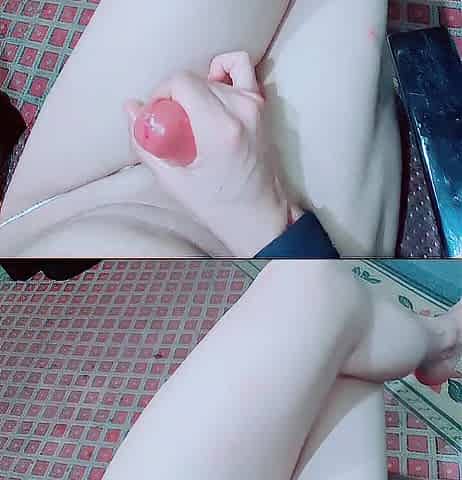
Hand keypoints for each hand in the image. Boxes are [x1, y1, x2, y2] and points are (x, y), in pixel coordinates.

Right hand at [125, 51, 293, 256]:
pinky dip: (223, 71)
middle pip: (194, 80)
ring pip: (212, 77)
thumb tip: (130, 107)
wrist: (259, 216)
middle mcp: (241, 109)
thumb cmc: (219, 205)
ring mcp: (255, 105)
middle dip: (174, 98)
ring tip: (193, 116)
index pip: (181, 82)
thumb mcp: (174, 182)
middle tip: (172, 126)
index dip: (161, 93)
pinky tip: (214, 88)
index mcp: (220, 128)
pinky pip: (241, 67)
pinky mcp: (261, 106)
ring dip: (195, 91)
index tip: (157, 116)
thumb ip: (146, 143)